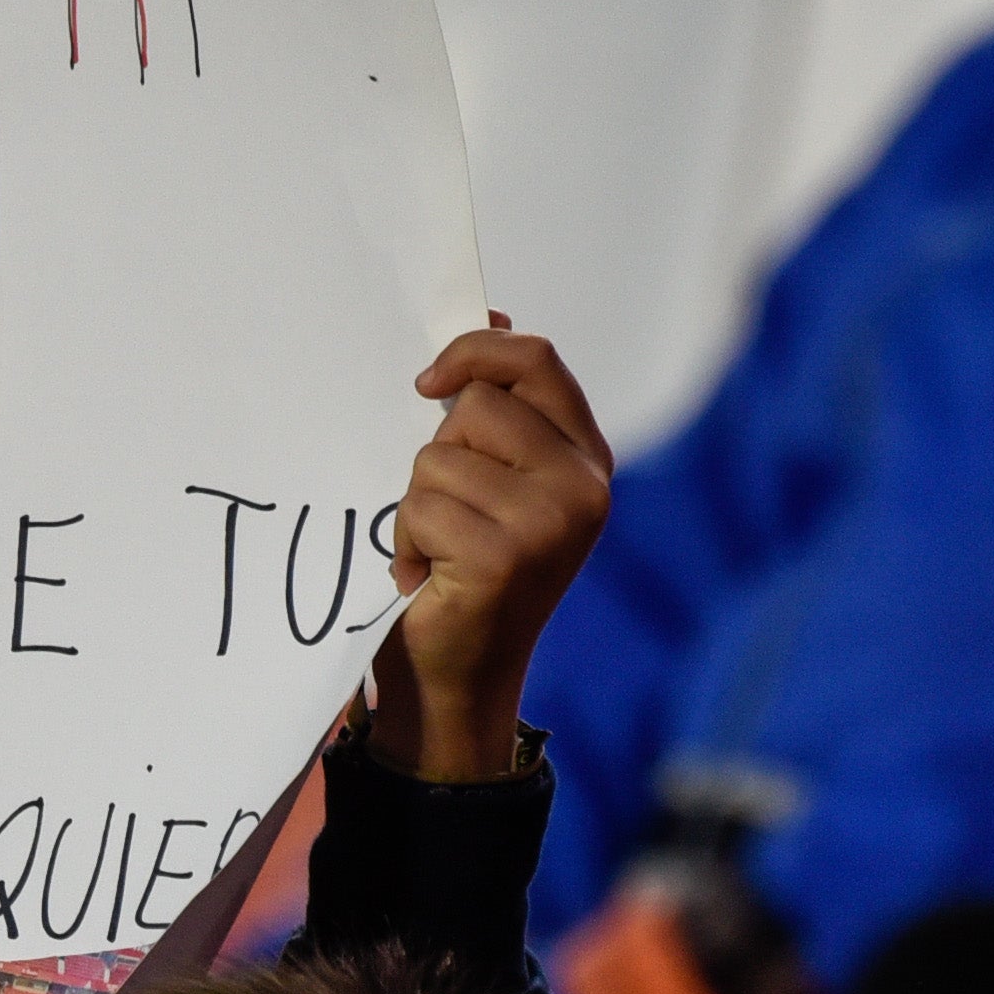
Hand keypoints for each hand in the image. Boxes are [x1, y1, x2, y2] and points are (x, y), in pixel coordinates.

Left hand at [367, 320, 609, 780]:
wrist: (462, 677)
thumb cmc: (466, 570)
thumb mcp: (494, 480)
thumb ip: (497, 409)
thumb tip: (489, 316)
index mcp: (586, 457)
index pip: (535, 361)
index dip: (474, 352)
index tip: (427, 383)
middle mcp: (582, 487)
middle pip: (476, 405)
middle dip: (438, 452)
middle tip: (449, 512)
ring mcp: (549, 523)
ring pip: (437, 457)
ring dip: (417, 504)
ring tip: (438, 551)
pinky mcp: (504, 556)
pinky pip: (420, 506)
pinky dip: (406, 540)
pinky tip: (427, 578)